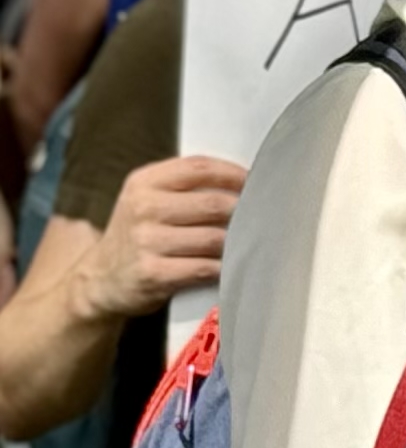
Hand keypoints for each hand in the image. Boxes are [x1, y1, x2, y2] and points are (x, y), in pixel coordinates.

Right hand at [78, 156, 246, 319]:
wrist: (101, 279)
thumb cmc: (138, 235)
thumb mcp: (146, 200)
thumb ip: (183, 186)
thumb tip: (240, 183)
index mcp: (144, 182)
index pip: (198, 168)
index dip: (233, 174)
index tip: (254, 182)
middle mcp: (143, 208)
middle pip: (212, 203)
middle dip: (242, 211)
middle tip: (261, 217)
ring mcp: (147, 242)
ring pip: (213, 237)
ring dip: (236, 242)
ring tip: (249, 242)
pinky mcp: (154, 274)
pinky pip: (204, 267)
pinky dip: (223, 267)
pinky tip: (230, 266)